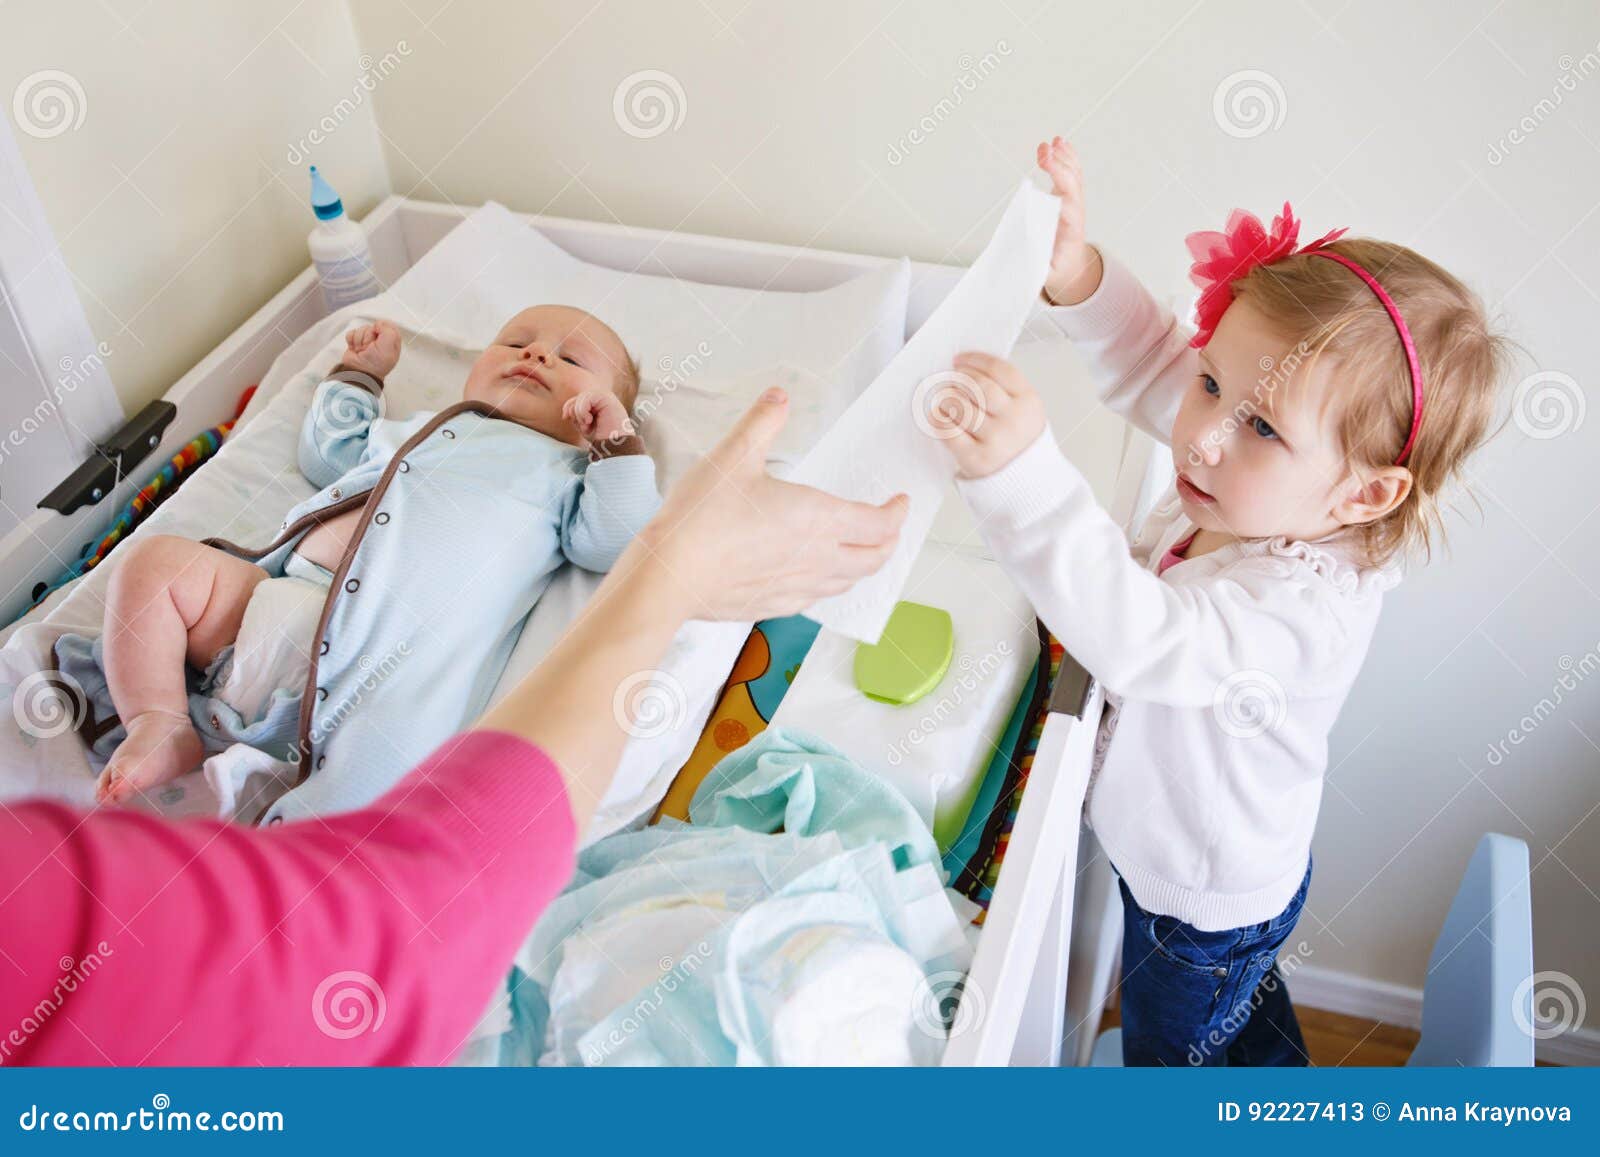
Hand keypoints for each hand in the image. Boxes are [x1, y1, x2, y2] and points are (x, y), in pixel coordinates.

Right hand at [341, 320, 401, 379]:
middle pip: (373, 327)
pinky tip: (355, 349)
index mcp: (391, 342)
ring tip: (362, 350)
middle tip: (370, 347)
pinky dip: (352, 340)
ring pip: (362, 329)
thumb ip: (388, 330)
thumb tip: (378, 324)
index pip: (388, 326)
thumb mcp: (389, 345)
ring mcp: (367, 342)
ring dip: (360, 340)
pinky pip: (352, 333)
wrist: (359, 372)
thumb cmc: (376, 363)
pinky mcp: (355, 343)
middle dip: (369, 336)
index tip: (379, 335)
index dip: (382, 328)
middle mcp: (380, 341)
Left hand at [562, 390, 633, 446]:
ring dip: (579, 414)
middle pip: (577, 397)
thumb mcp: (584, 425)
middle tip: (583, 426)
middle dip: (574, 412)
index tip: (565, 417)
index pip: (577, 399)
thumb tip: (566, 412)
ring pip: (581, 398)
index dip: (568, 407)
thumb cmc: (602, 439)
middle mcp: (603, 397)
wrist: (614, 447)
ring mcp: (606, 396)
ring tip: (588, 425)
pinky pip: (586, 398)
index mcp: (599, 403)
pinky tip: (589, 421)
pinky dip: (582, 411)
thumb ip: (576, 415)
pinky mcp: (606, 397)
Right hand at [629, 388, 908, 620]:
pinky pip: (818, 597)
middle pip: (875, 558)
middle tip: (890, 527)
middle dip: (890, 541)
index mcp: (818, 518)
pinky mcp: (775, 606)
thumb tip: (779, 397)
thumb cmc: (701, 519)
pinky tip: (817, 575)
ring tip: (862, 551)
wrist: (670, 576)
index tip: (900, 502)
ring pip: (849, 582)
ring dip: (864, 564)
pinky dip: (831, 584)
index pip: (878, 522)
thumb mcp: (733, 456)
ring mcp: (798, 587)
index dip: (897, 512)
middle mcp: (817, 558)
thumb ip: (762, 423)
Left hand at [930, 353, 1045, 479]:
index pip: (999, 370)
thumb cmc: (1018, 440)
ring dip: (947, 398)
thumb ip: (1003, 389)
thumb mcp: (1023, 410)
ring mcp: (996, 440)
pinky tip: (939, 416)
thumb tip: (963, 368)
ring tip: (945, 399)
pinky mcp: (977, 459)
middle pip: (978, 386)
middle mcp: (1014, 420)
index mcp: (1029, 402)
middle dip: (959, 379)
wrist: (1026, 480)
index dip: (975, 360)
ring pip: (961, 407)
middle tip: (950, 381)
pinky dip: (938, 419)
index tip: (959, 360)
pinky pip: (949, 432)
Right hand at [1036, 136, 1101, 306]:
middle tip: (1043, 153)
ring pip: (1073, 174)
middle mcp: (1075, 212)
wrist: (1071, 265)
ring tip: (1052, 142)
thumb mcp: (1047, 274)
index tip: (1048, 178)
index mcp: (1071, 230)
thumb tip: (1023, 257)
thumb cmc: (1057, 268)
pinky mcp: (1068, 195)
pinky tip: (1058, 142)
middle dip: (1059, 167)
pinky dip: (1066, 156)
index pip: (1069, 204)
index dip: (1060, 187)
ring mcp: (1074, 201)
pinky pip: (1071, 172)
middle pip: (1072, 184)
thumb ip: (1037, 267)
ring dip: (1064, 157)